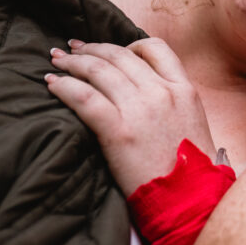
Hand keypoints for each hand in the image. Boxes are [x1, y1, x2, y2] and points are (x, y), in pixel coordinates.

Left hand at [46, 38, 214, 194]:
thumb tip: (151, 95)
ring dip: (73, 62)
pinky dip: (64, 86)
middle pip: (120, 55)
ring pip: (99, 70)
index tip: (110, 50)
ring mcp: (141, 110)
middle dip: (91, 48)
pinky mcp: (118, 131)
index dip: (127, 44)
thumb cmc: (192, 171)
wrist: (190, 200)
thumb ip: (174, 103)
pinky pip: (84, 97)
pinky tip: (51, 84)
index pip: (154, 48)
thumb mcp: (194, 124)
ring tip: (56, 62)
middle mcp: (162, 92)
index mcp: (184, 90)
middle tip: (71, 49)